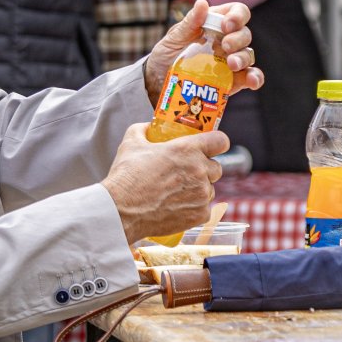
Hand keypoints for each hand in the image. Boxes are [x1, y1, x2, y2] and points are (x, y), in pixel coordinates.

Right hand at [101, 124, 228, 243]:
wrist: (121, 211)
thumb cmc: (126, 176)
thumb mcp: (131, 142)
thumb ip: (144, 129)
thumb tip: (148, 127)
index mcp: (188, 149)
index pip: (221, 141)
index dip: (217, 143)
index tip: (211, 147)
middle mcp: (200, 171)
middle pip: (216, 167)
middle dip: (204, 169)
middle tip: (186, 173)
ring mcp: (202, 194)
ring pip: (209, 189)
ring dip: (198, 190)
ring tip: (176, 193)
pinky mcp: (200, 215)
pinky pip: (205, 209)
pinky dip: (194, 209)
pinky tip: (176, 207)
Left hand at [143, 0, 262, 104]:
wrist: (159, 82)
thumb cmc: (167, 55)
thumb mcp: (173, 38)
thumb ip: (189, 23)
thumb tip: (202, 3)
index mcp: (215, 24)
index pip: (236, 12)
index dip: (237, 16)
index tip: (226, 25)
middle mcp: (227, 41)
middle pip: (245, 34)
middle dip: (238, 39)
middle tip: (225, 46)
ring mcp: (231, 61)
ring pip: (248, 55)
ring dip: (243, 58)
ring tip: (231, 64)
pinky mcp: (233, 81)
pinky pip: (250, 78)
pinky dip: (255, 78)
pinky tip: (251, 81)